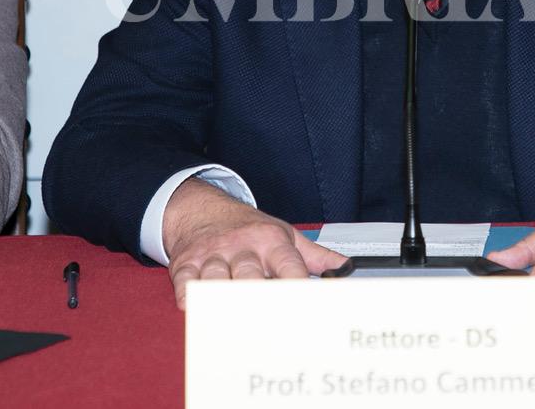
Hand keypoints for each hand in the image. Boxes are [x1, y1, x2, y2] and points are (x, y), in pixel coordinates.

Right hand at [161, 178, 347, 309]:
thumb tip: (347, 270)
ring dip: (224, 300)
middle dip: (259, 298)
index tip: (306, 308)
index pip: (289, 265)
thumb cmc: (249, 229)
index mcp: (272, 242)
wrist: (204, 209)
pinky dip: (188, 295)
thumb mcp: (285, 235)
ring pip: (218, 279)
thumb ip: (316, 256)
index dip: (298, 286)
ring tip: (233, 322)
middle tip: (270, 325)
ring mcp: (214, 255)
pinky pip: (187, 280)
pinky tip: (193, 309)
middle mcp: (243, 247)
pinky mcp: (188, 262)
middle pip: (251, 275)